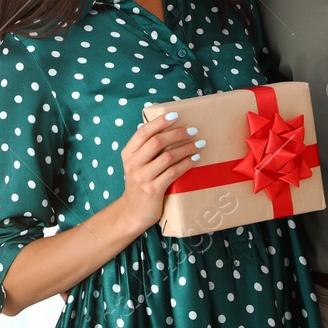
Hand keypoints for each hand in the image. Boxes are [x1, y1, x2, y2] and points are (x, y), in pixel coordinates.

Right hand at [115, 112, 200, 237]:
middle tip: (194, 130)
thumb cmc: (139, 183)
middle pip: (157, 142)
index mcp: (128, 153)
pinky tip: (195, 159)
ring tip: (200, 143)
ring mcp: (142, 177)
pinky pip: (173, 172)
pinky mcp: (153, 190)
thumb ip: (146, 149)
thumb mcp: (136, 164)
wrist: (133, 212)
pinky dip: (186, 163)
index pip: (143, 132)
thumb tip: (165, 127)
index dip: (160, 122)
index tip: (175, 115)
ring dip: (187, 148)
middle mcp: (133, 164)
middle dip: (178, 133)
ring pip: (168, 156)